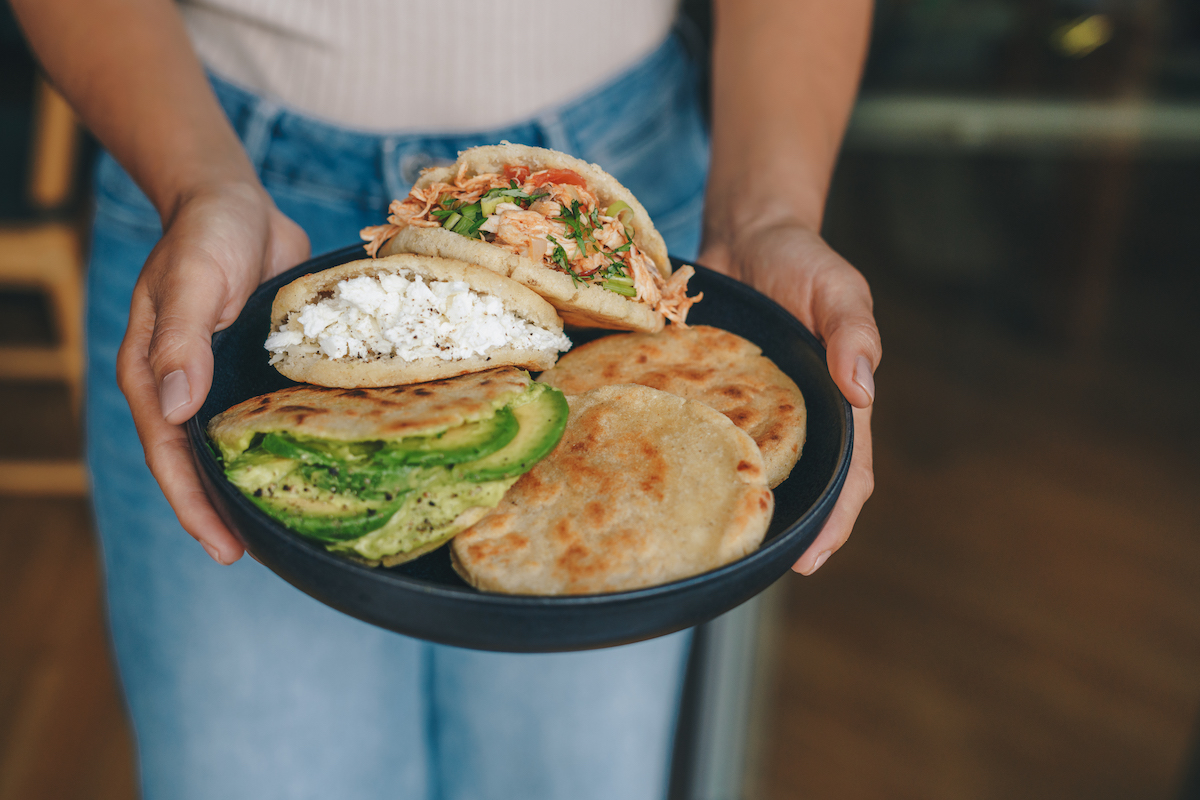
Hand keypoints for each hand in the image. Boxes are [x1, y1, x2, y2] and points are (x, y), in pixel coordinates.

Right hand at [116, 182, 309, 563]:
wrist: (235, 201)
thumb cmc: (206, 234)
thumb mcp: (190, 280)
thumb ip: (180, 340)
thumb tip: (176, 408)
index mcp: (155, 374)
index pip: (170, 455)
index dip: (194, 506)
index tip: (225, 549)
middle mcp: (186, 385)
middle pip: (199, 463)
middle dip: (223, 510)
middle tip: (262, 555)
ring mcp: (221, 378)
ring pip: (233, 445)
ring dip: (253, 483)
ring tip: (290, 527)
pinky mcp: (255, 367)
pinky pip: (266, 414)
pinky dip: (282, 442)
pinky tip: (316, 464)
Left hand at [698, 221, 879, 574]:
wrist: (745, 231)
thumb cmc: (801, 259)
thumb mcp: (839, 288)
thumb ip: (854, 333)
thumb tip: (863, 390)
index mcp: (836, 404)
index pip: (848, 476)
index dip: (834, 523)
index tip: (808, 561)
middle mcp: (794, 418)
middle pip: (796, 488)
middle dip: (778, 532)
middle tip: (743, 566)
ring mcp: (749, 412)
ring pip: (744, 471)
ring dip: (729, 506)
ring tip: (699, 546)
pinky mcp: (708, 396)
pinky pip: (698, 435)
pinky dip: (686, 460)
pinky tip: (658, 483)